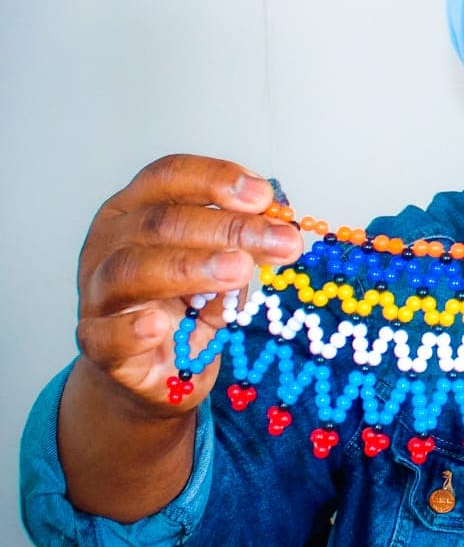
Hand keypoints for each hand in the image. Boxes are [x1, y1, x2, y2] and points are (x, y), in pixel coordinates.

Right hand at [74, 154, 302, 418]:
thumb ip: (244, 248)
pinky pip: (106, 334)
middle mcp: (110, 243)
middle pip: (161, 223)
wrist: (156, 368)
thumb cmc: (187, 305)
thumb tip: (283, 233)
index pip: (169, 177)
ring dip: (191, 267)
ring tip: (238, 271)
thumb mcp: (223, 268)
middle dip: (227, 228)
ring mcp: (98, 293)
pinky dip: (131, 329)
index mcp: (138, 209)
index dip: (216, 179)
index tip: (264, 196)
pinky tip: (158, 324)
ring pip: (132, 270)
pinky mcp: (97, 343)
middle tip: (279, 242)